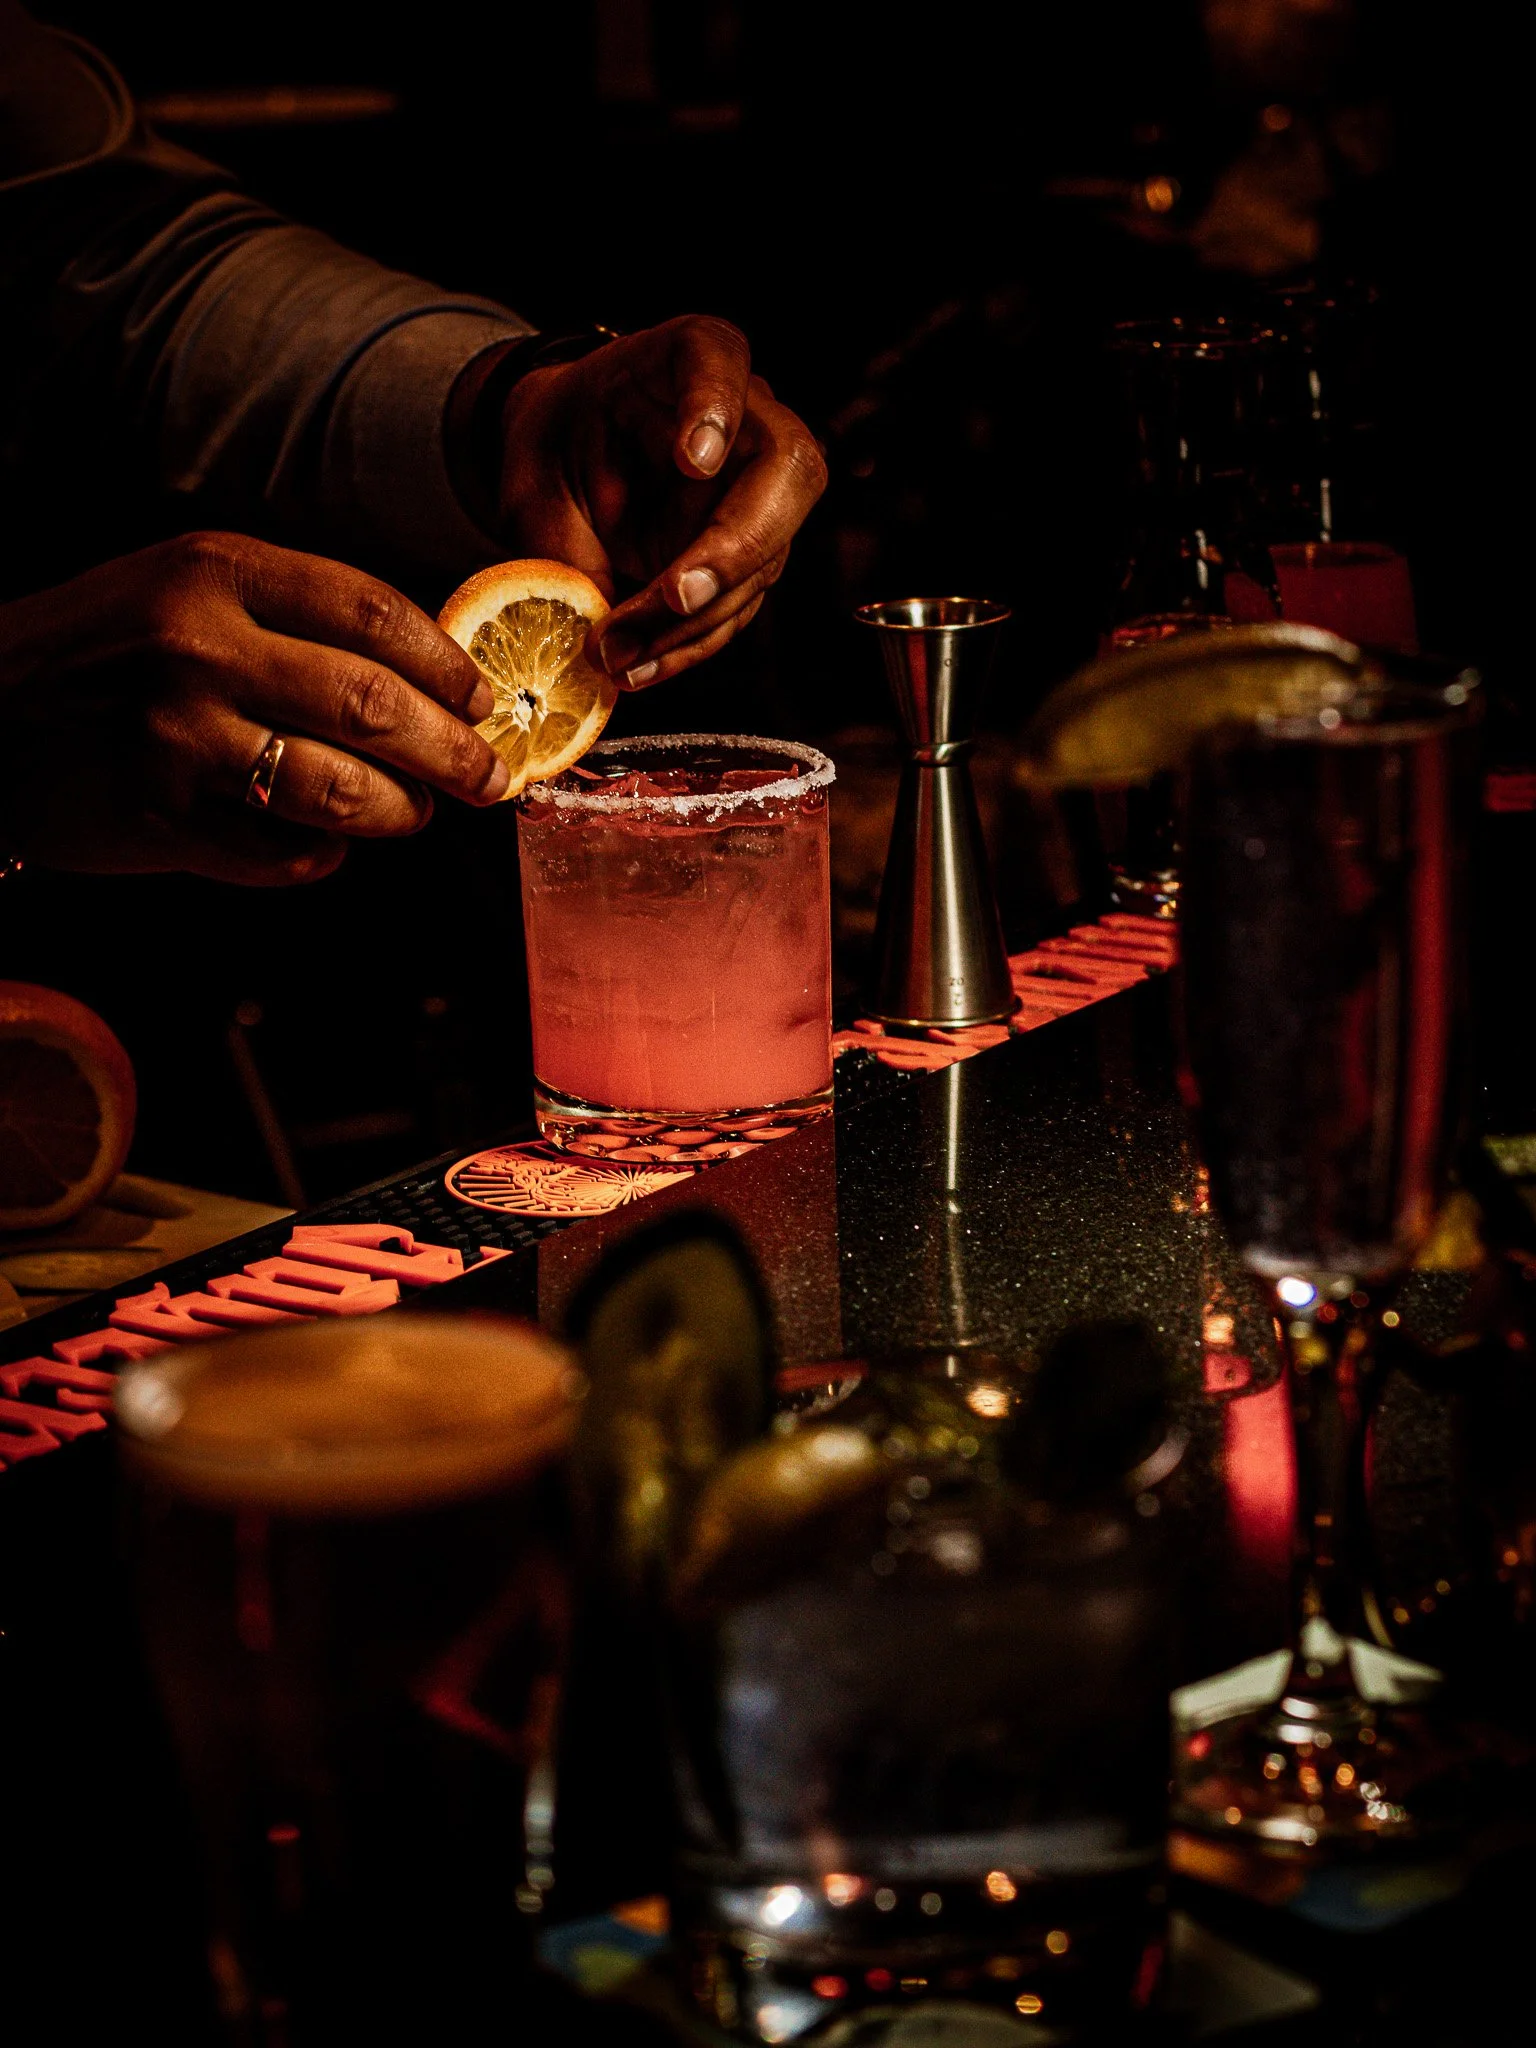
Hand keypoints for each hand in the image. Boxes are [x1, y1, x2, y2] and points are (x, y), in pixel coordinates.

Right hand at [0, 532, 507, 884]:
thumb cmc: (103, 654)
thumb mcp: (185, 592)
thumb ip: (294, 617)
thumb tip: (435, 673)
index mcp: (215, 572)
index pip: (375, 613)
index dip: (448, 665)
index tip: (483, 699)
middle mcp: (198, 647)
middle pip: (376, 706)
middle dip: (455, 753)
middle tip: (489, 777)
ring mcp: (179, 738)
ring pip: (345, 791)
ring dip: (401, 814)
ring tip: (414, 814)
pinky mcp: (164, 820)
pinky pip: (287, 855)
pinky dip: (322, 857)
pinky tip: (323, 844)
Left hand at [494, 316, 826, 688]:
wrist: (569, 468)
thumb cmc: (555, 449)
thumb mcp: (535, 480)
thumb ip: (562, 535)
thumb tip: (598, 622)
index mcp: (686, 356)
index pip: (719, 358)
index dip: (716, 408)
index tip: (693, 458)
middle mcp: (746, 418)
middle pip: (786, 473)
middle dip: (734, 547)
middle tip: (675, 596)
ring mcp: (760, 492)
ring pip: (764, 557)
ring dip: (695, 620)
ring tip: (623, 657)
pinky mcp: (750, 556)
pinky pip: (736, 606)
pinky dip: (688, 645)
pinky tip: (639, 668)